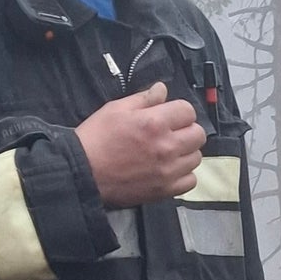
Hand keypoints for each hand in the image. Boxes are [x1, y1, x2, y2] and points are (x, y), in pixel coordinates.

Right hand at [76, 82, 205, 207]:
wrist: (82, 172)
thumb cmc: (96, 139)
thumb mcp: (115, 109)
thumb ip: (143, 99)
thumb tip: (162, 90)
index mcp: (155, 123)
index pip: (188, 110)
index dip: (179, 111)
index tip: (170, 115)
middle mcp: (166, 146)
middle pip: (198, 134)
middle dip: (187, 129)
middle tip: (172, 133)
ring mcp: (168, 170)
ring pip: (196, 157)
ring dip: (186, 152)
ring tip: (169, 152)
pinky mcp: (165, 189)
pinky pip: (190, 180)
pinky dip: (184, 174)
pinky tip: (170, 169)